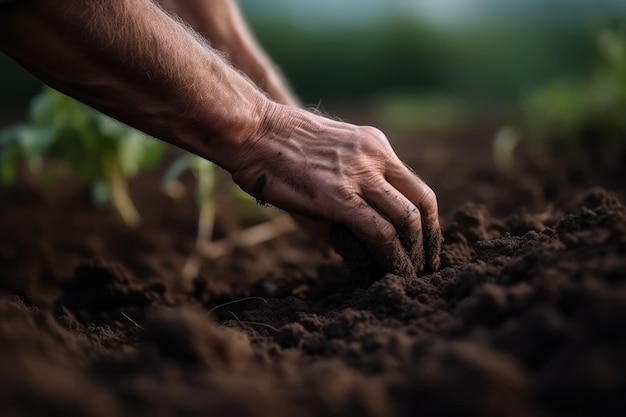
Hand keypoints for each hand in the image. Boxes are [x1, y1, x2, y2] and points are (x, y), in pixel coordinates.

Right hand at [231, 103, 441, 277]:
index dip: (426, 219)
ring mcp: (360, 174)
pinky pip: (380, 232)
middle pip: (423, 202)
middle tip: (426, 265)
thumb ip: (337, 200)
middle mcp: (375, 156)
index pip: (415, 185)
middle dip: (429, 239)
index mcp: (373, 145)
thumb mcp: (319, 162)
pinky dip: (391, 256)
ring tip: (411, 275)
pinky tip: (391, 272)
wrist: (250, 129)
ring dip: (414, 253)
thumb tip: (335, 247)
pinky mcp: (340, 196)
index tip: (423, 243)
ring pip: (408, 219)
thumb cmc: (274, 148)